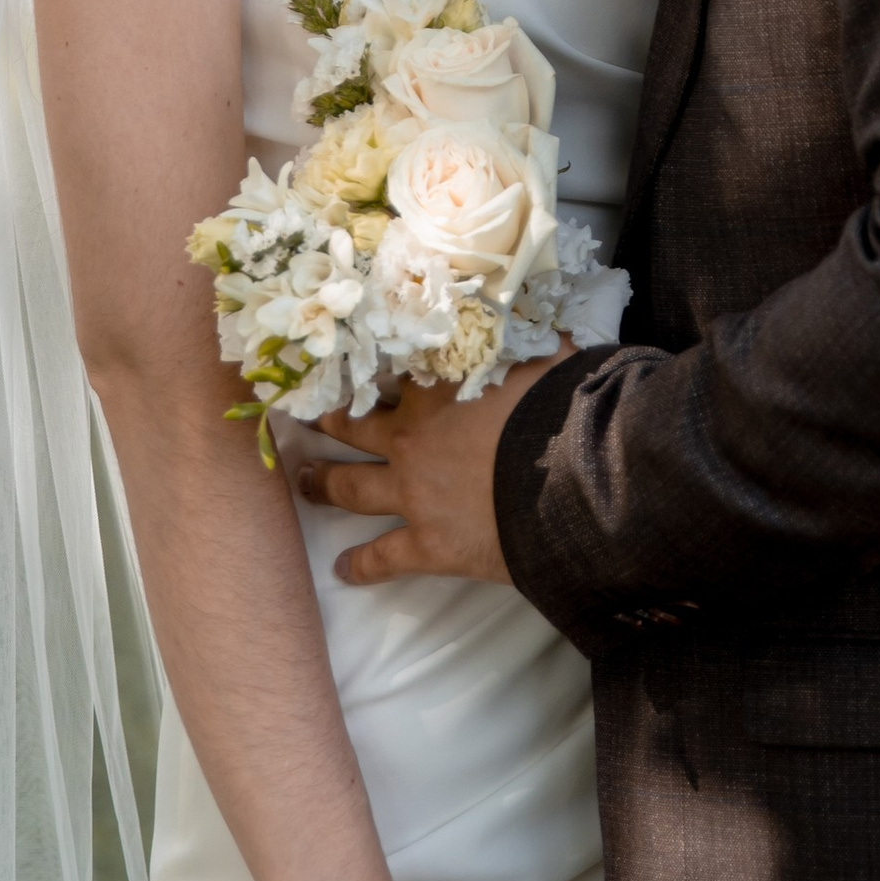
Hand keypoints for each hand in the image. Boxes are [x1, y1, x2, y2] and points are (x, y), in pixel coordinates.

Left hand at [296, 359, 562, 586]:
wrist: (575, 476)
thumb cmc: (562, 407)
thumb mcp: (541, 353)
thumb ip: (523, 336)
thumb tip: (527, 310)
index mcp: (434, 389)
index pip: (388, 373)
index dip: (370, 371)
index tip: (350, 366)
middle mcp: (411, 438)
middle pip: (353, 428)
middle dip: (327, 424)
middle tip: (307, 421)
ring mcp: (413, 494)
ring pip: (352, 488)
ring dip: (324, 485)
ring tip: (304, 484)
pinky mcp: (428, 544)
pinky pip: (384, 557)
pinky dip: (362, 565)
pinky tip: (342, 570)